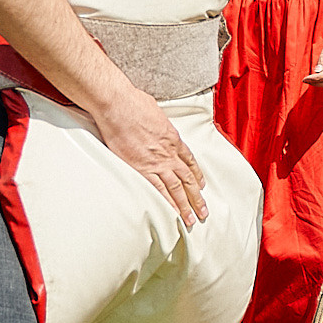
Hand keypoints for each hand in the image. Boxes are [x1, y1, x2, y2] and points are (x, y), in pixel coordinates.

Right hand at [94, 85, 208, 225]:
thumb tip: (154, 121)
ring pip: (176, 189)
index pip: (189, 161)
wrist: (119, 105)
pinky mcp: (141, 168)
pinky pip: (157, 190)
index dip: (196, 175)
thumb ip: (158, 122)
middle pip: (187, 179)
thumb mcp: (155, 111)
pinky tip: (171, 213)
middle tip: (203, 212)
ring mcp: (156, 162)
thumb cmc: (134, 103)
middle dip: (196, 197)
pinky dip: (166, 202)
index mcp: (173, 138)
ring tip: (191, 220)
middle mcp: (168, 153)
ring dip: (185, 206)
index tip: (201, 186)